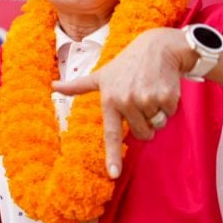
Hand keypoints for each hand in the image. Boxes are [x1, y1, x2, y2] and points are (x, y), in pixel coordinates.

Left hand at [52, 26, 188, 178]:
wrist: (156, 48)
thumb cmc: (126, 64)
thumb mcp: (101, 75)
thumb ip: (78, 86)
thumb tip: (53, 86)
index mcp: (109, 101)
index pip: (111, 134)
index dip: (112, 156)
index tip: (113, 174)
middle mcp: (127, 102)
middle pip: (142, 134)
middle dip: (144, 124)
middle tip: (141, 101)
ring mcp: (147, 100)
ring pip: (157, 126)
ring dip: (157, 114)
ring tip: (150, 92)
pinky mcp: (166, 98)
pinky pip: (169, 115)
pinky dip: (168, 106)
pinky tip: (162, 89)